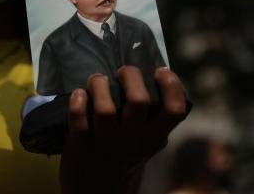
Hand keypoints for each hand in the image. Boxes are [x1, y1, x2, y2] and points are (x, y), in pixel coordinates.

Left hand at [60, 66, 187, 193]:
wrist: (95, 188)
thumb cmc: (123, 152)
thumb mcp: (146, 140)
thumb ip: (153, 117)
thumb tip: (155, 76)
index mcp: (154, 136)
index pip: (175, 110)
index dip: (171, 85)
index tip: (159, 71)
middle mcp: (133, 140)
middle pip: (139, 100)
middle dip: (130, 76)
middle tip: (121, 73)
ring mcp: (107, 143)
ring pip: (105, 109)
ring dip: (99, 85)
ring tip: (97, 80)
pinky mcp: (81, 146)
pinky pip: (79, 121)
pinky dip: (77, 104)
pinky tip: (78, 94)